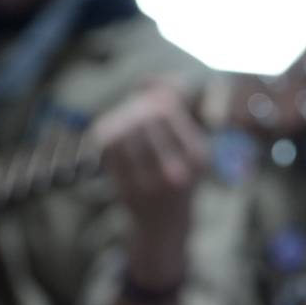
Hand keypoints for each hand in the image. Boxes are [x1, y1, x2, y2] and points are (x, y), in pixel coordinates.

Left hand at [92, 80, 208, 241]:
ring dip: (117, 123)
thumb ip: (170, 108)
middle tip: (127, 114)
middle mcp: (180, 171)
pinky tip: (107, 140)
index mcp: (199, 155)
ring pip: (126, 134)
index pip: (167, 110)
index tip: (145, 102)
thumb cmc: (175, 174)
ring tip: (116, 125)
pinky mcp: (130, 192)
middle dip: (133, 111)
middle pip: (147, 119)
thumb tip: (147, 80)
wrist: (166, 224)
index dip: (151, 99)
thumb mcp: (185, 143)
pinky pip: (112, 153)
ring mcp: (153, 185)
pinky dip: (106, 140)